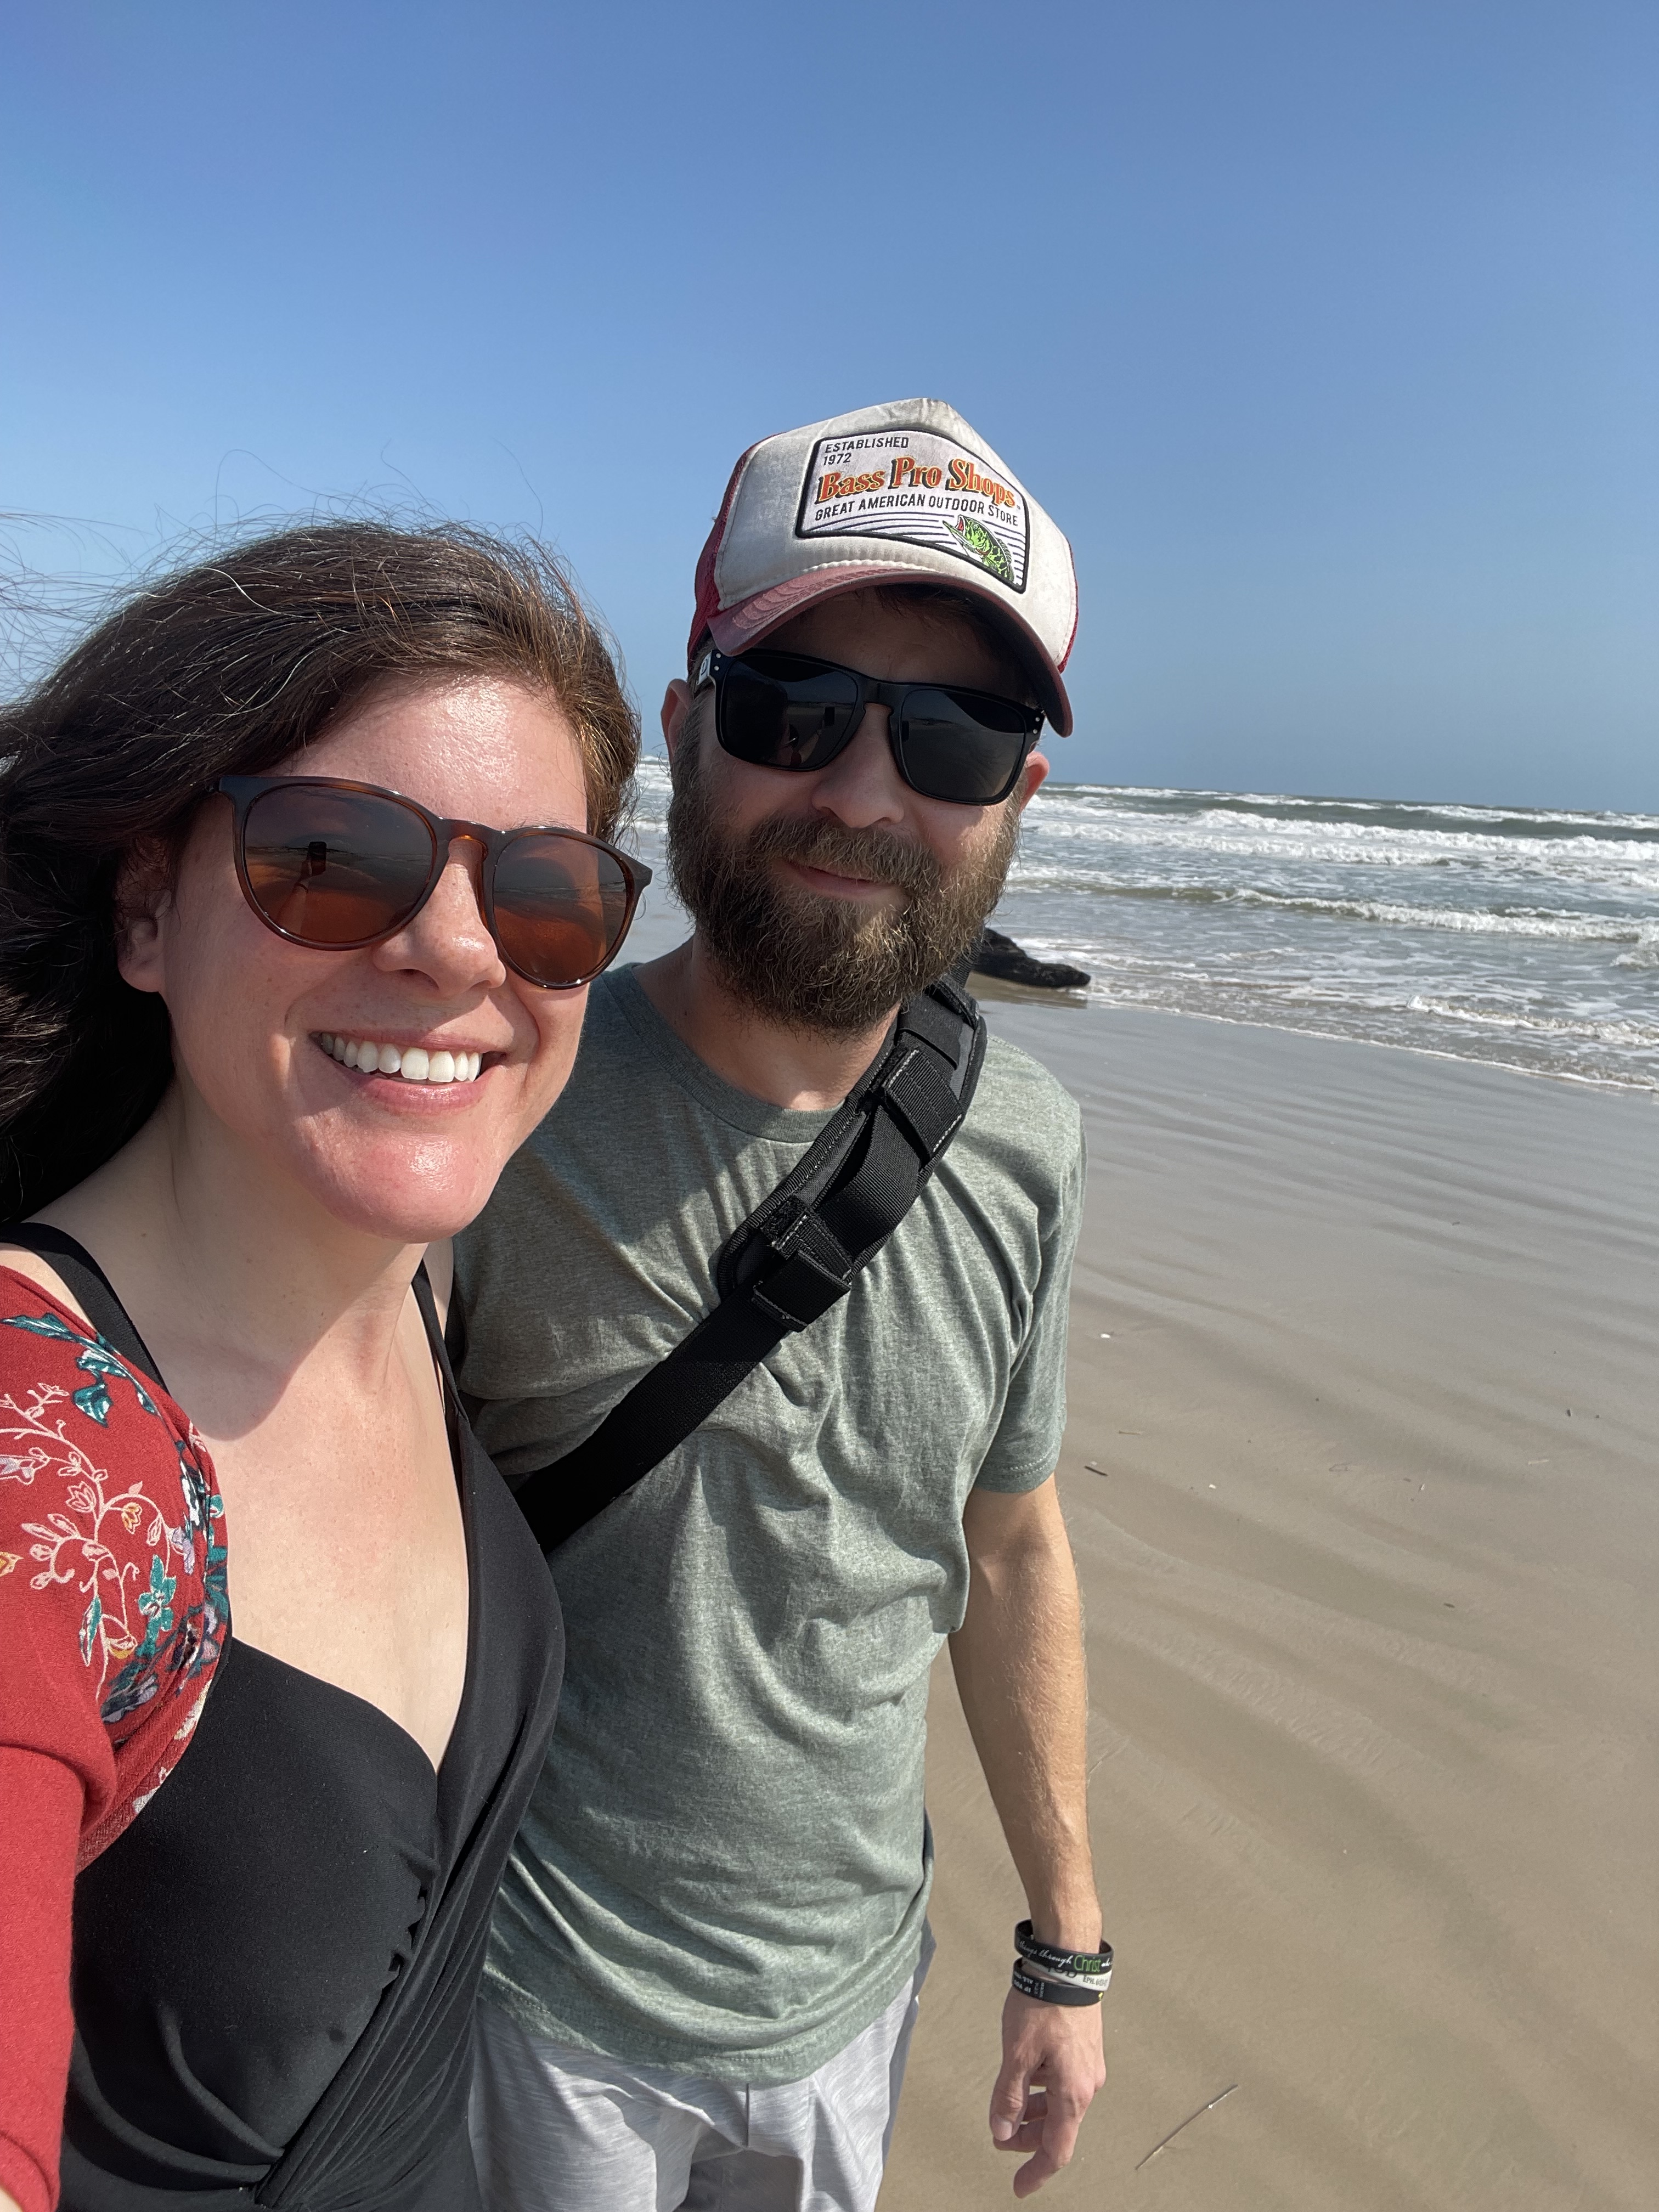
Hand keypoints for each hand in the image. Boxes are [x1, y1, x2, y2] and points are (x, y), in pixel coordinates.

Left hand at [988, 1987, 1105, 2195]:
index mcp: (1072, 2093)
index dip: (1037, 2172)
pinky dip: (1044, 2090)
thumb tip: (1002, 2130)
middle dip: (1029, 2140)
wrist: (1066, 1964)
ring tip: (1009, 2110)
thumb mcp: (1016, 2055)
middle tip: (1001, 2139)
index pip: (1057, 2149)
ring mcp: (1089, 2066)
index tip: (1019, 2187)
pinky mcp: (1086, 2049)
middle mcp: (1087, 2085)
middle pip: (1059, 2128)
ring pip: (1061, 2104)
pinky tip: (1026, 2077)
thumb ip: (1009, 2097)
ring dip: (1035, 2114)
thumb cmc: (1042, 2007)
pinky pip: (1065, 2083)